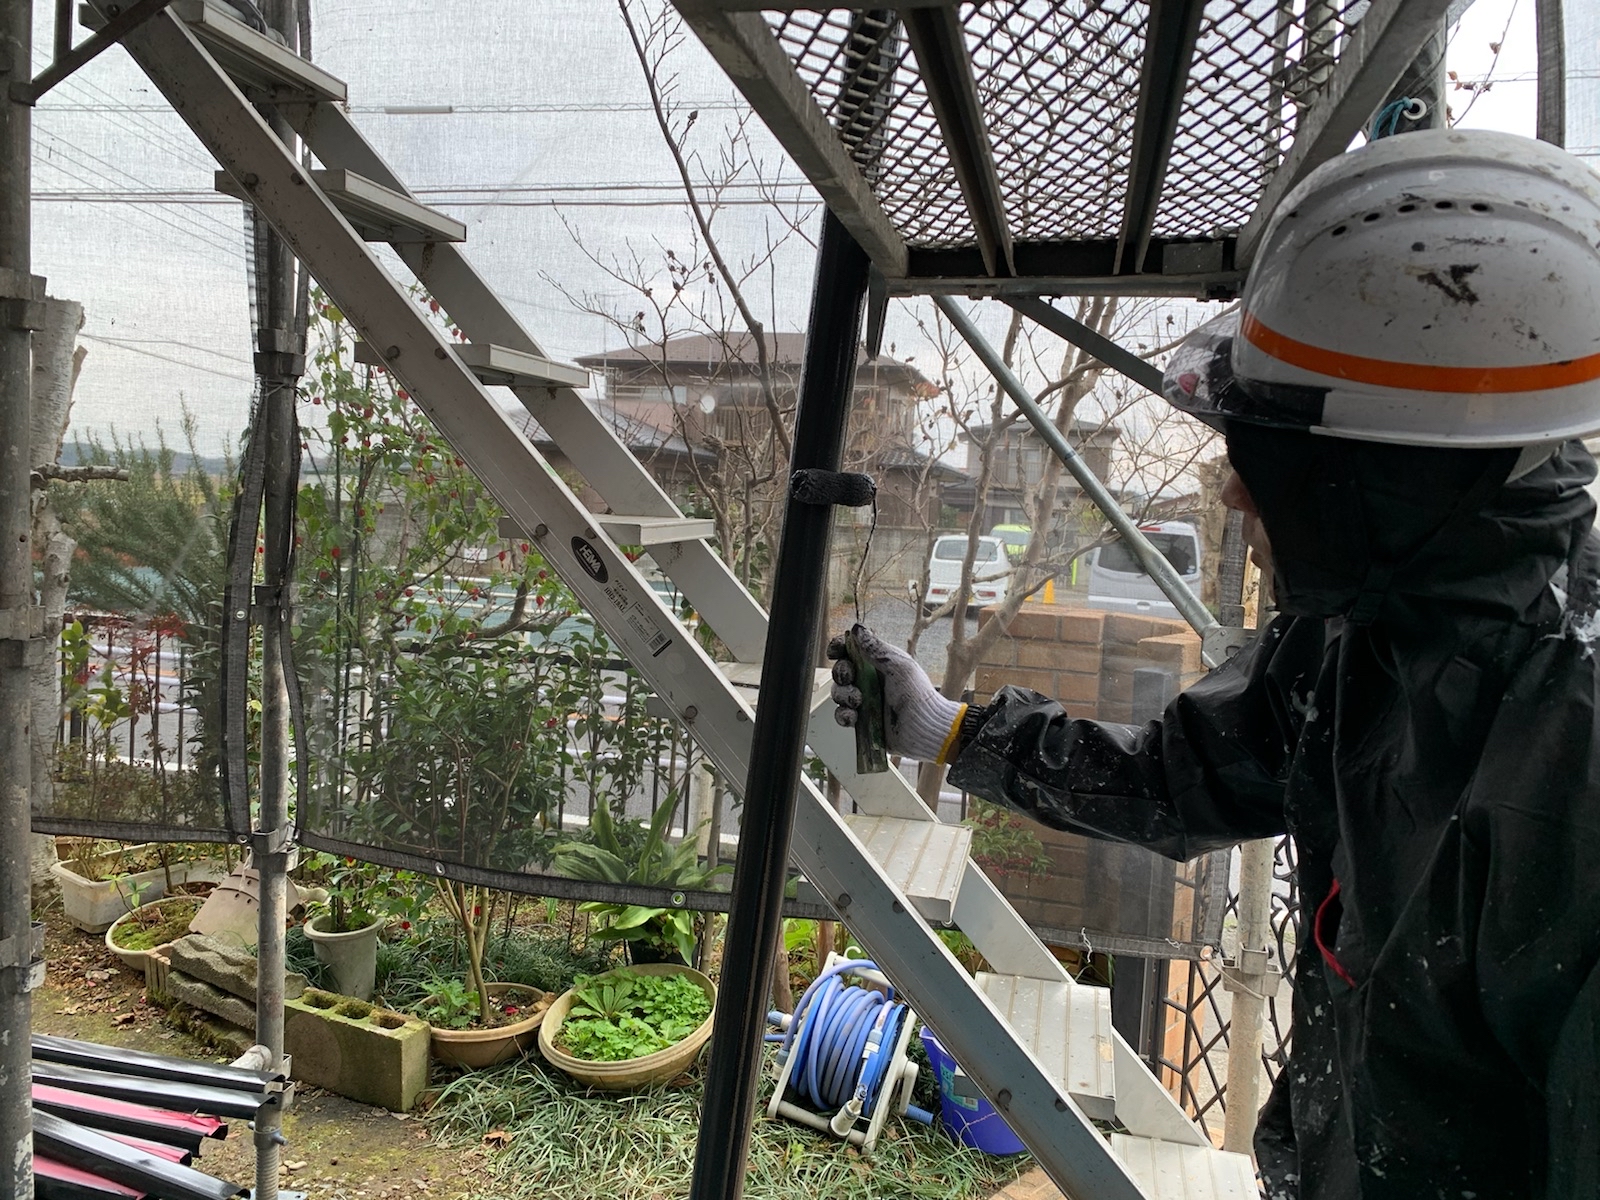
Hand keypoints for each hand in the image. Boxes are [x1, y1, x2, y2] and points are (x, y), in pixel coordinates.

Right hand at [826, 624, 964, 762]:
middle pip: (841, 671)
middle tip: (850, 678)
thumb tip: (857, 628)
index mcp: (879, 663)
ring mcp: (865, 701)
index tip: (835, 652)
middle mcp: (870, 680)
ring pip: (839, 693)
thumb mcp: (899, 666)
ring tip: (857, 701)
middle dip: (841, 673)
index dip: (840, 648)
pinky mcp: (863, 721)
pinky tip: (853, 716)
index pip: (852, 650)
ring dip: (843, 695)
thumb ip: (876, 648)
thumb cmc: (918, 695)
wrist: (924, 728)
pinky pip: (843, 715)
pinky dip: (844, 715)